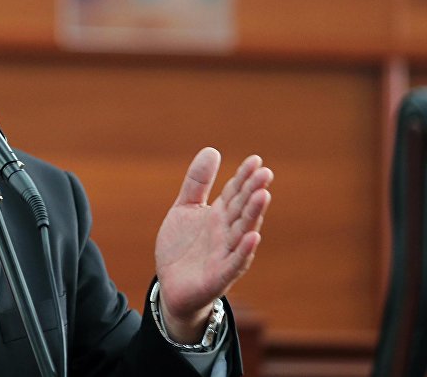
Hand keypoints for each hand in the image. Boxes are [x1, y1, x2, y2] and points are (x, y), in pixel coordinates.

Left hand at [154, 148, 272, 342]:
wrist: (171, 287)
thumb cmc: (182, 247)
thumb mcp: (184, 208)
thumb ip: (197, 182)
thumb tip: (212, 150)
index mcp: (219, 215)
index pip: (235, 192)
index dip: (244, 177)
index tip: (256, 160)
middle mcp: (226, 232)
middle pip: (242, 209)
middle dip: (253, 191)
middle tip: (265, 172)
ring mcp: (225, 253)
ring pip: (243, 231)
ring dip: (254, 214)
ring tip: (263, 195)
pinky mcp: (219, 275)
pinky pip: (234, 262)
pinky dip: (244, 251)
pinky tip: (253, 236)